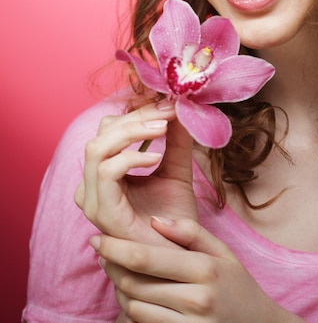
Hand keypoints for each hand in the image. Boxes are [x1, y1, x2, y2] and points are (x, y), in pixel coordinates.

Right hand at [74, 102, 197, 245]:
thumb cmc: (173, 220)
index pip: (110, 129)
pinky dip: (131, 157)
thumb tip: (179, 109)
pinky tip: (156, 157)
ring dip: (132, 131)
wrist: (179, 258)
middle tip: (168, 111)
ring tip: (163, 127)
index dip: (138, 112)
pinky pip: (106, 172)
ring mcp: (94, 200)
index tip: (169, 104)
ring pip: (97, 148)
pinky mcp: (103, 213)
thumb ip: (176, 142)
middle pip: (102, 133)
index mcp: (106, 173)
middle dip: (136, 117)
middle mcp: (93, 185)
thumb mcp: (176, 171)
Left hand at [91, 217, 303, 322]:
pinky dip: (132, 311)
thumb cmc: (237, 286)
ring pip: (133, 307)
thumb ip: (189, 232)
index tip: (96, 238)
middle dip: (112, 267)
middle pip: (133, 283)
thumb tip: (154, 219)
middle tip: (104, 254)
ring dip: (120, 291)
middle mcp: (196, 299)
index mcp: (204, 268)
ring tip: (121, 275)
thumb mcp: (222, 252)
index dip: (114, 247)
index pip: (145, 257)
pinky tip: (135, 297)